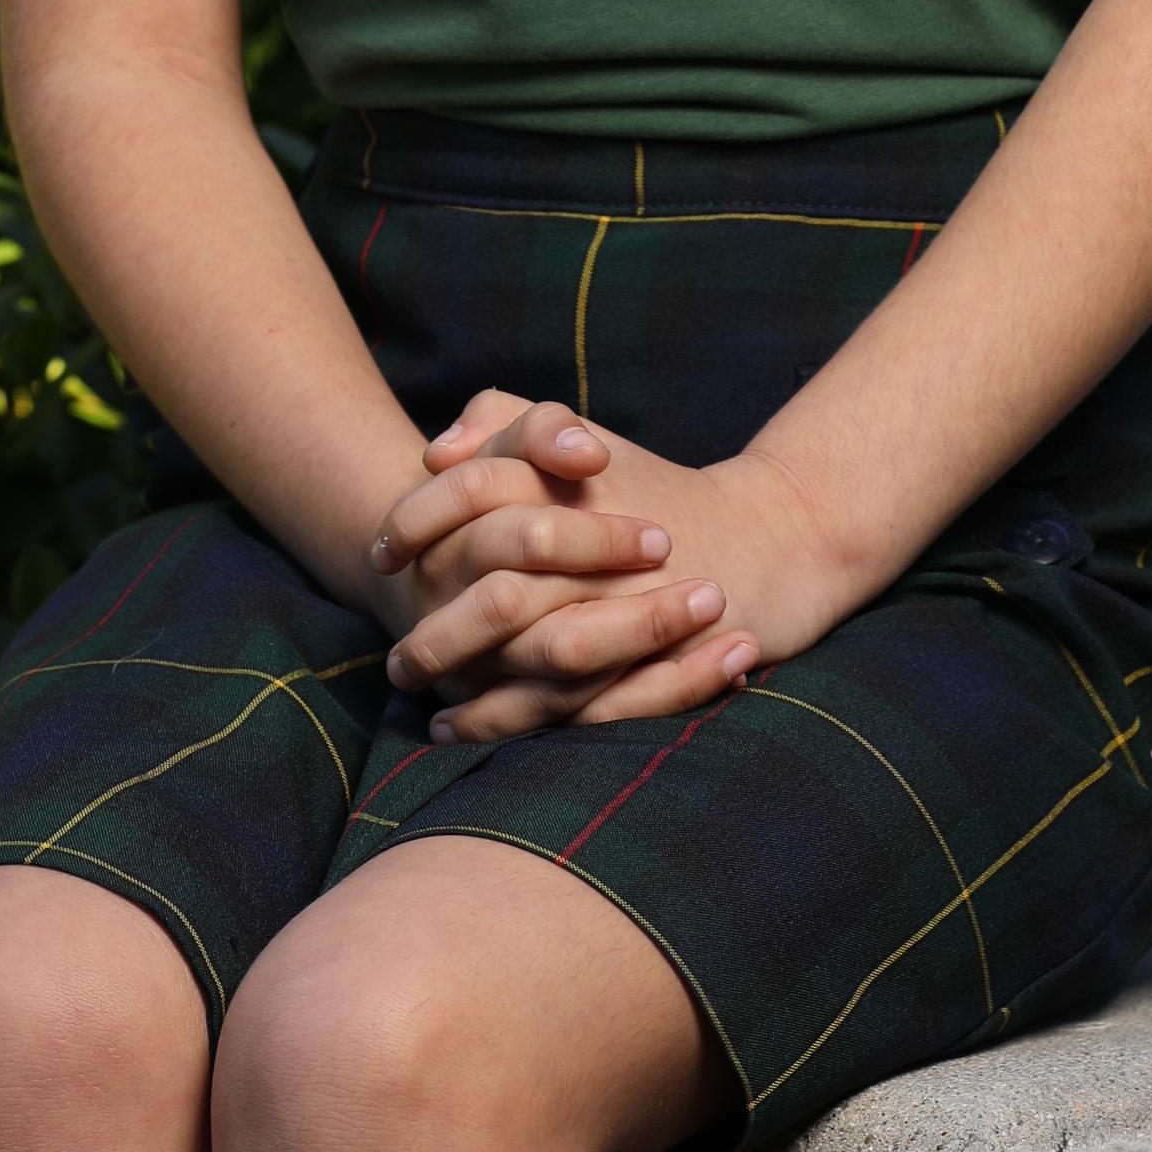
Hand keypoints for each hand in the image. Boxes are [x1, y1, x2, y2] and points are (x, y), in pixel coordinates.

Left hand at [374, 397, 849, 742]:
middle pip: (500, 596)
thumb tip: (433, 452)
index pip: (475, 492)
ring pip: (538, 663)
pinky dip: (519, 724)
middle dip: (437, 636)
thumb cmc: (655, 489)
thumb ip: (504, 422)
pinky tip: (464, 729)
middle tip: (395, 661)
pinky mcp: (659, 664)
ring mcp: (632, 612)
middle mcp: (601, 550)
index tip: (380, 556)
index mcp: (575, 484)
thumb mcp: (577, 438)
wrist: (771, 537)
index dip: (417, 524)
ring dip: (475, 696)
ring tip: (424, 707)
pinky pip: (579, 708)